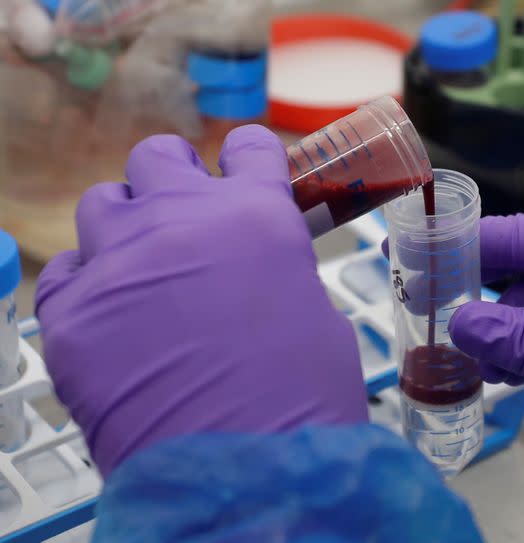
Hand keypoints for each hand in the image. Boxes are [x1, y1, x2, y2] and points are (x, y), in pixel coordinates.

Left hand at [35, 126, 367, 476]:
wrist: (244, 470)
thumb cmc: (302, 400)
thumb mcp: (315, 317)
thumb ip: (276, 273)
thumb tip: (253, 274)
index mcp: (258, 216)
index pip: (247, 147)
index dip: (248, 159)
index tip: (244, 173)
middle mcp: (183, 221)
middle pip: (159, 157)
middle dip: (174, 178)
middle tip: (185, 216)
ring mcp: (120, 262)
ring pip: (104, 203)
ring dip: (127, 226)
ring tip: (143, 268)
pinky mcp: (71, 313)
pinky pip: (67, 273)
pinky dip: (90, 285)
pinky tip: (111, 317)